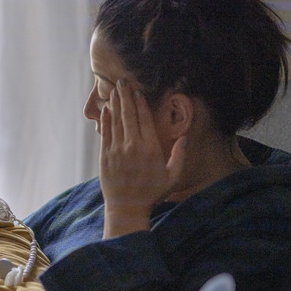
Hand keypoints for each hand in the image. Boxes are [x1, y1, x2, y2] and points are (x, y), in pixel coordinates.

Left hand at [100, 79, 184, 237]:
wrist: (127, 208)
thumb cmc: (152, 193)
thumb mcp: (172, 177)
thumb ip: (180, 156)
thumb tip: (185, 137)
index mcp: (151, 148)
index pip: (144, 119)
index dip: (140, 103)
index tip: (138, 92)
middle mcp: (133, 146)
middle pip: (129, 115)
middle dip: (126, 96)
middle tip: (122, 82)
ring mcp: (117, 150)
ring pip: (116, 121)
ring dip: (115, 104)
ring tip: (114, 90)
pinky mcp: (105, 157)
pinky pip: (105, 133)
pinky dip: (106, 120)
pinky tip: (107, 109)